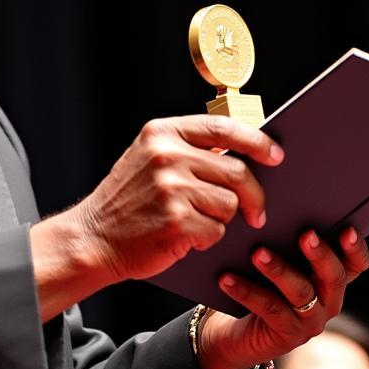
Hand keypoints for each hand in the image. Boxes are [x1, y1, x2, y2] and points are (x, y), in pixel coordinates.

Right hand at [29, 115, 283, 320]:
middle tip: (256, 212)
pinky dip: (207, 239)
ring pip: (229, 204)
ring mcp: (171, 188)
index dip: (256, 141)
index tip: (275, 155)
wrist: (93, 238)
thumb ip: (187, 149)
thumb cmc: (126, 202)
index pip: (223, 129)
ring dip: (221, 219)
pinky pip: (216, 230)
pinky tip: (184, 237)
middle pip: (236, 171)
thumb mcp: (148, 159)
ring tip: (195, 221)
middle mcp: (166, 155)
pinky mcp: (176, 221)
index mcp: (161, 133)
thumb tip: (243, 153)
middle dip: (253, 196)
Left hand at [196, 227, 368, 368]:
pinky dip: (247, 291)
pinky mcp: (287, 336)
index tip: (348, 230)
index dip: (356, 249)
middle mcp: (328, 302)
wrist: (236, 333)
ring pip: (301, 292)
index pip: (356, 265)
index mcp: (331, 280)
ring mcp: (310, 322)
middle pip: (334, 277)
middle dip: (321, 255)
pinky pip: (269, 310)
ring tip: (257, 254)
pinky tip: (227, 279)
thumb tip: (272, 209)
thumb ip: (285, 241)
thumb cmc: (259, 284)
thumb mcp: (278, 261)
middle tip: (306, 235)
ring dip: (279, 270)